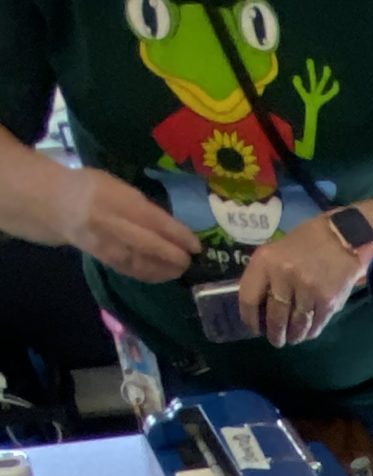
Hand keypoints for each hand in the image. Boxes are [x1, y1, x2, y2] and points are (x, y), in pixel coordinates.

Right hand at [60, 166, 197, 283]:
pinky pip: (132, 271)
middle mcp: (109, 223)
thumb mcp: (117, 185)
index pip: (151, 219)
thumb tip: (172, 227)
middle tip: (191, 260)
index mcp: (114, 198)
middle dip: (173, 255)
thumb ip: (141, 205)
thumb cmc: (93, 189)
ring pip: (141, 262)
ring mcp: (105, 244)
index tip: (196, 244)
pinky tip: (165, 275)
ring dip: (166, 269)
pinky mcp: (104, 260)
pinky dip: (152, 275)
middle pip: (147, 244)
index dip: (176, 234)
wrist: (58, 205)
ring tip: (182, 269)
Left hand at [237, 217, 361, 348]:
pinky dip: (309, 332)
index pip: (249, 298)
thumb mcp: (278, 251)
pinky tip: (307, 330)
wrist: (342, 236)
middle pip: (274, 318)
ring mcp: (307, 290)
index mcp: (266, 261)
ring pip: (296, 325)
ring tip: (292, 338)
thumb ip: (267, 277)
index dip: (250, 318)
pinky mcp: (327, 301)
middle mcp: (284, 276)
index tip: (254, 327)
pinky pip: (315, 325)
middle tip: (276, 340)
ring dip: (293, 336)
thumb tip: (260, 309)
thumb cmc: (306, 242)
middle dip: (275, 334)